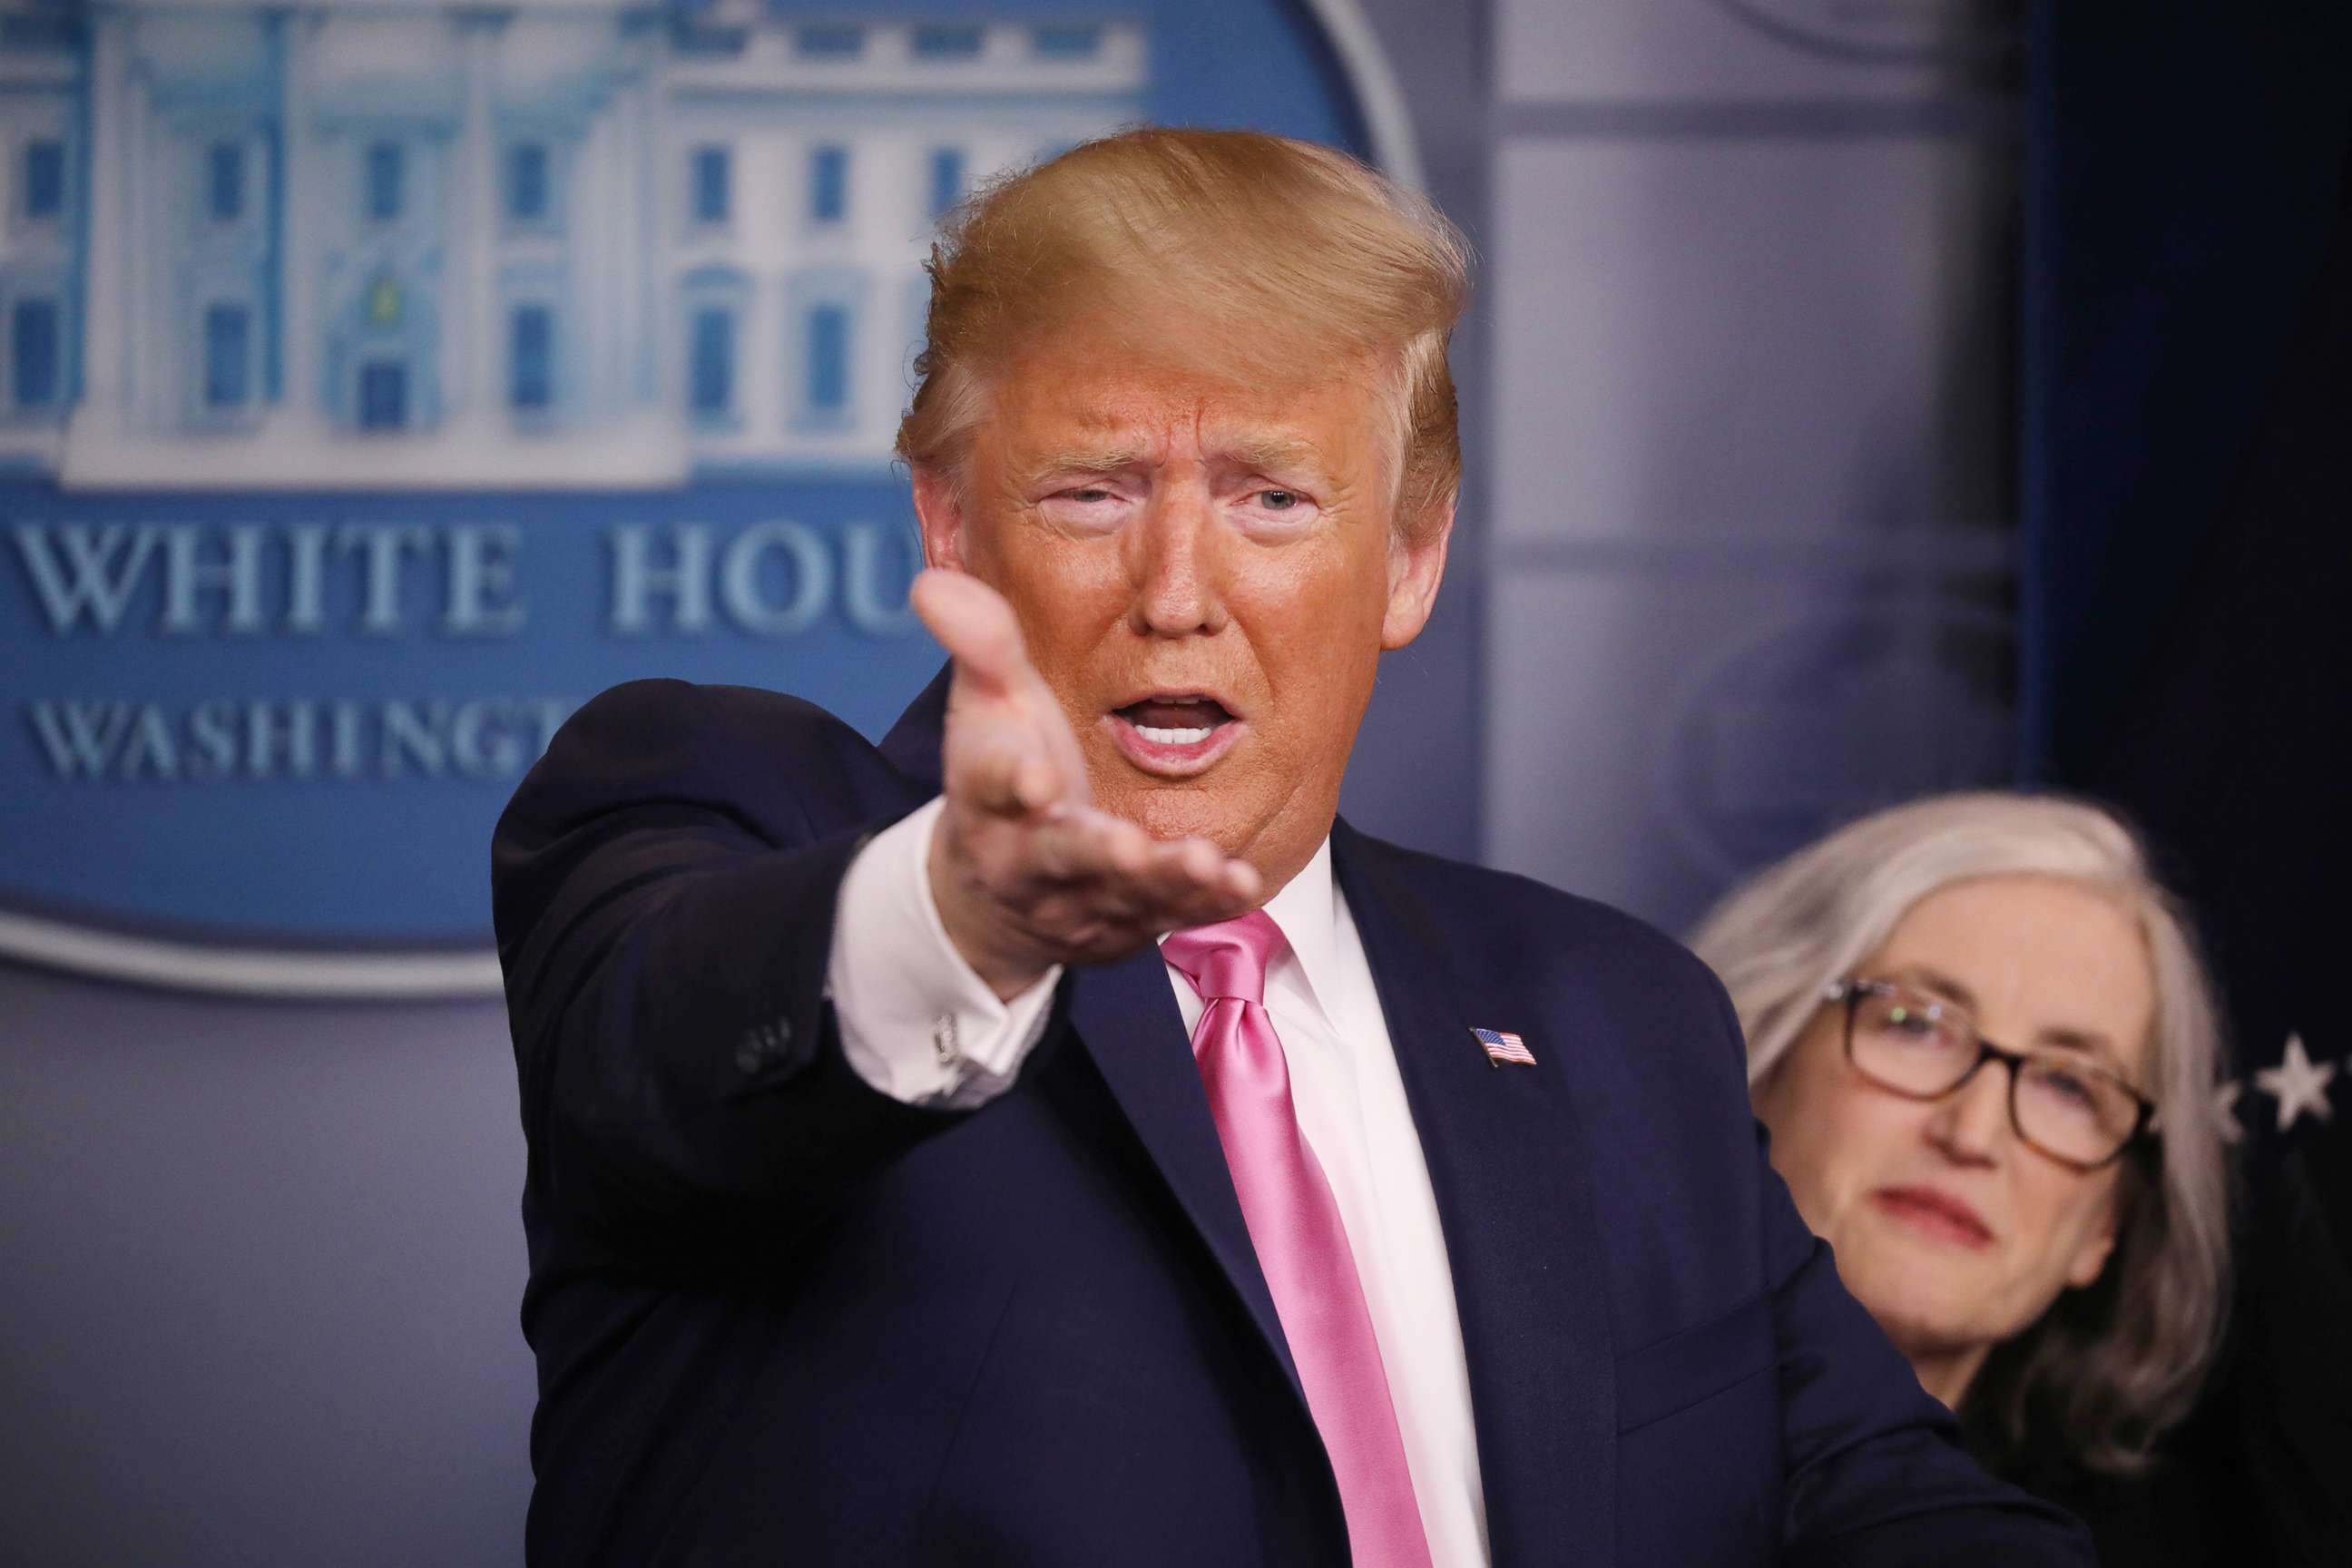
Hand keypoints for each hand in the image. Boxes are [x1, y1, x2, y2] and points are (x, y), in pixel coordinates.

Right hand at [908, 569, 1262, 999]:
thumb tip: (933, 581)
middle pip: (1060, 857)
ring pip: (1121, 892)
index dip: (1014, 780)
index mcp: (988, 794)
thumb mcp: (987, 707)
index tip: (1037, 780)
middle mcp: (1028, 856)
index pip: (993, 783)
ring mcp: (1081, 897)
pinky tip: (1238, 884)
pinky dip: (1202, 904)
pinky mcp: (1127, 920)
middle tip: (1129, 849)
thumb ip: (978, 645)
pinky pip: (1168, 915)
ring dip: (1163, 880)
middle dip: (1094, 853)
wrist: (996, 896)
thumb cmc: (1005, 776)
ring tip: (1202, 862)